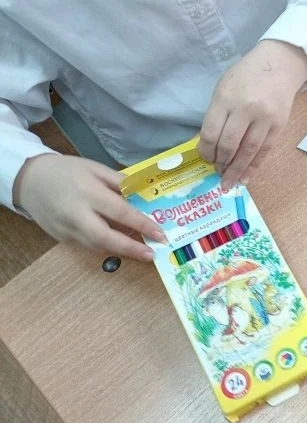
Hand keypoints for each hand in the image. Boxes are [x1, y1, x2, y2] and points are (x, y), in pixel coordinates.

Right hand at [14, 154, 165, 260]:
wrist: (29, 180)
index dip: (142, 225)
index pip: (119, 212)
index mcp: (88, 192)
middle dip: (132, 249)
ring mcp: (66, 229)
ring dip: (122, 252)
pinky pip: (88, 247)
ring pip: (97, 247)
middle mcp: (76, 214)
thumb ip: (120, 182)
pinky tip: (120, 246)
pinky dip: (106, 248)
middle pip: (106, 238)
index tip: (160, 234)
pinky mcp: (61, 238)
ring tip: (142, 251)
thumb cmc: (67, 171)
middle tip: (152, 254)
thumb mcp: (96, 168)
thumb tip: (143, 197)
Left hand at [199, 40, 306, 188]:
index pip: (211, 132)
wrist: (279, 64)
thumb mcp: (224, 88)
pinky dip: (254, 166)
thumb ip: (217, 114)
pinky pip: (264, 151)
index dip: (206, 151)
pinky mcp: (279, 125)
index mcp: (226, 98)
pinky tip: (246, 178)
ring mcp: (264, 118)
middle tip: (217, 172)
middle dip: (221, 163)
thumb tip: (210, 144)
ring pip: (248, 152)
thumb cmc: (246, 75)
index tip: (205, 159)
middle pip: (229, 145)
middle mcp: (245, 109)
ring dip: (236, 170)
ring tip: (229, 182)